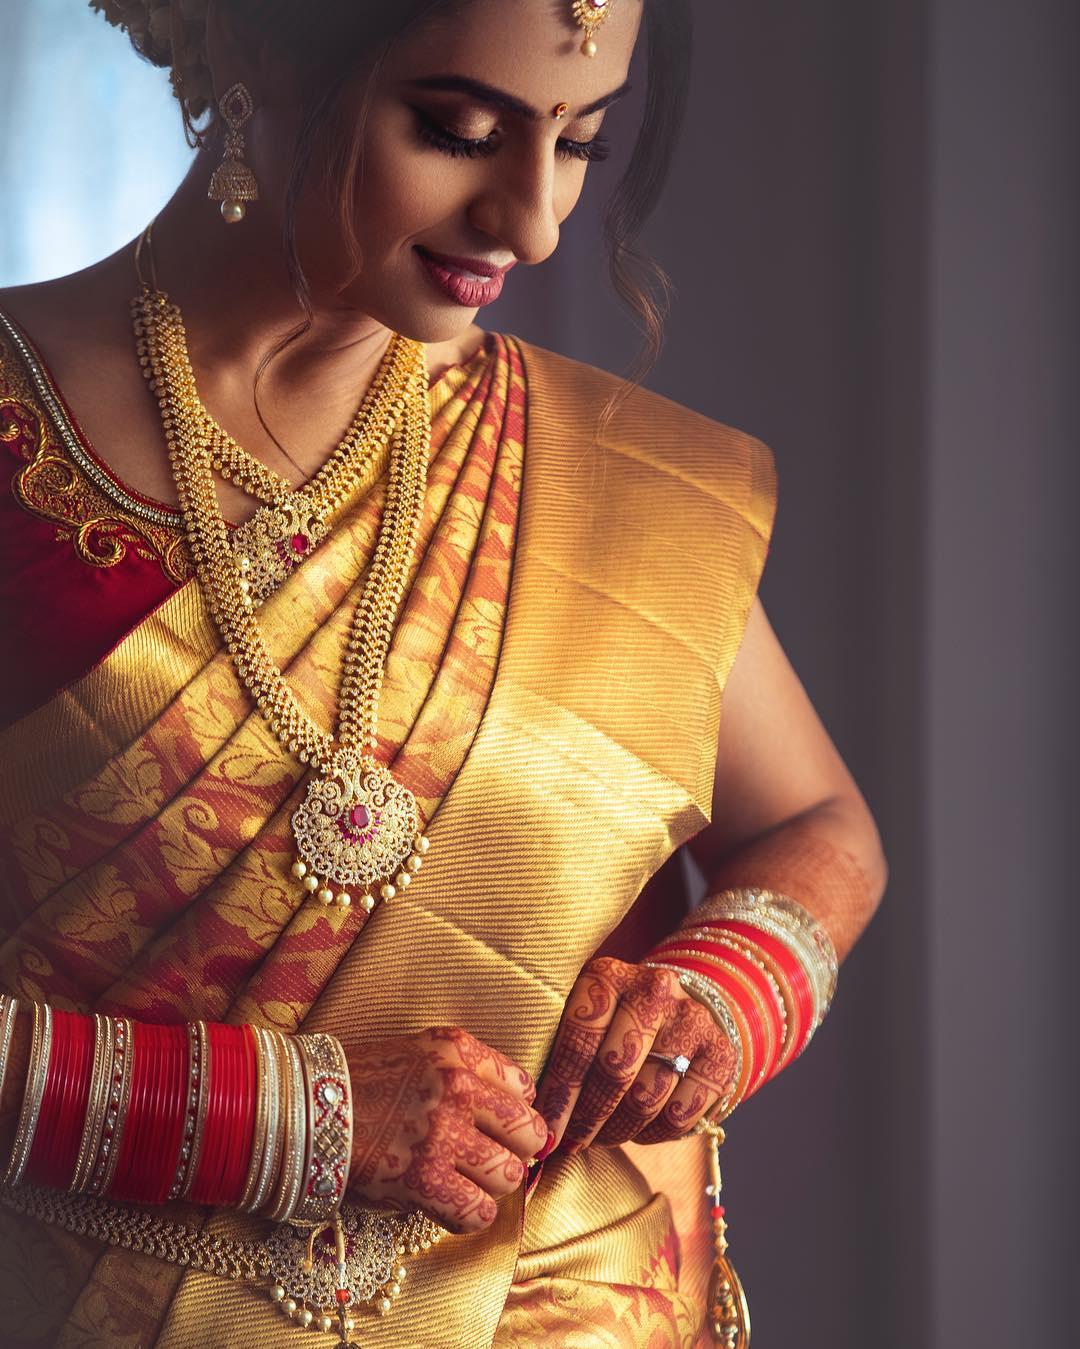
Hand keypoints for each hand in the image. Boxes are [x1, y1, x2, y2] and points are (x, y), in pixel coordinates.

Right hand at [345, 1026, 547, 1233]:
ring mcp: (443, 1134)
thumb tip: (514, 1107)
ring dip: (488, 1186)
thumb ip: (463, 1071)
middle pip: (529, 1134)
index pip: (524, 1089)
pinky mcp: (424, 1179)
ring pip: (508, 1176)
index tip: (497, 1128)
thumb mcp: (416, 1052)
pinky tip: (445, 1205)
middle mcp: (458, 1087)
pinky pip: (478, 1212)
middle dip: (514, 1152)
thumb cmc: (357, 1083)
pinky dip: (466, 1215)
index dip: (514, 1115)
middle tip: (486, 1161)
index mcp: (457, 1052)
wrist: (301, 1108)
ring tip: (460, 1182)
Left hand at [535, 957, 736, 1153]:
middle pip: (614, 1072)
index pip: (578, 1040)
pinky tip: (639, 1131)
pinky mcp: (722, 1054)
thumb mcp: (581, 1014)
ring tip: (601, 1136)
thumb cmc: (611, 1022)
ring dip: (617, 1131)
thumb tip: (525, 1112)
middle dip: (586, 1117)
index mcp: (608, 976)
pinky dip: (654, 1134)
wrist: (680, 1008)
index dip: (559, 1093)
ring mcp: (693, 1020)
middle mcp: (655, 990)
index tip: (544, 1129)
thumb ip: (555, 1048)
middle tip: (570, 1142)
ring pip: (647, 1098)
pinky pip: (682, 1115)